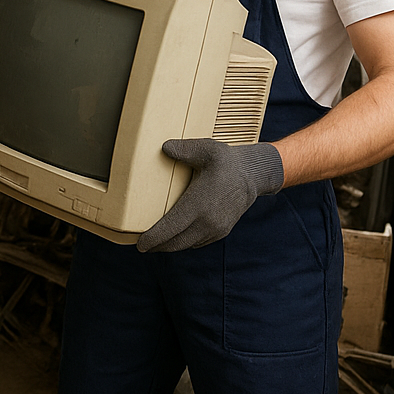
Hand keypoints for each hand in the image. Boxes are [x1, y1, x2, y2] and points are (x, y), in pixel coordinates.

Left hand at [137, 139, 282, 252]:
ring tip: (155, 242)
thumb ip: (184, 149)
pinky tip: (175, 237)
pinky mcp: (221, 231)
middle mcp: (208, 221)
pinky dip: (184, 242)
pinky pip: (197, 242)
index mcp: (199, 204)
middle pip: (176, 242)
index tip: (141, 244)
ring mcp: (216, 229)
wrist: (253, 176)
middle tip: (142, 245)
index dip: (154, 238)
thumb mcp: (206, 150)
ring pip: (186, 244)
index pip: (171, 228)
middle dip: (157, 246)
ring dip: (170, 246)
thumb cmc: (227, 162)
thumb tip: (165, 147)